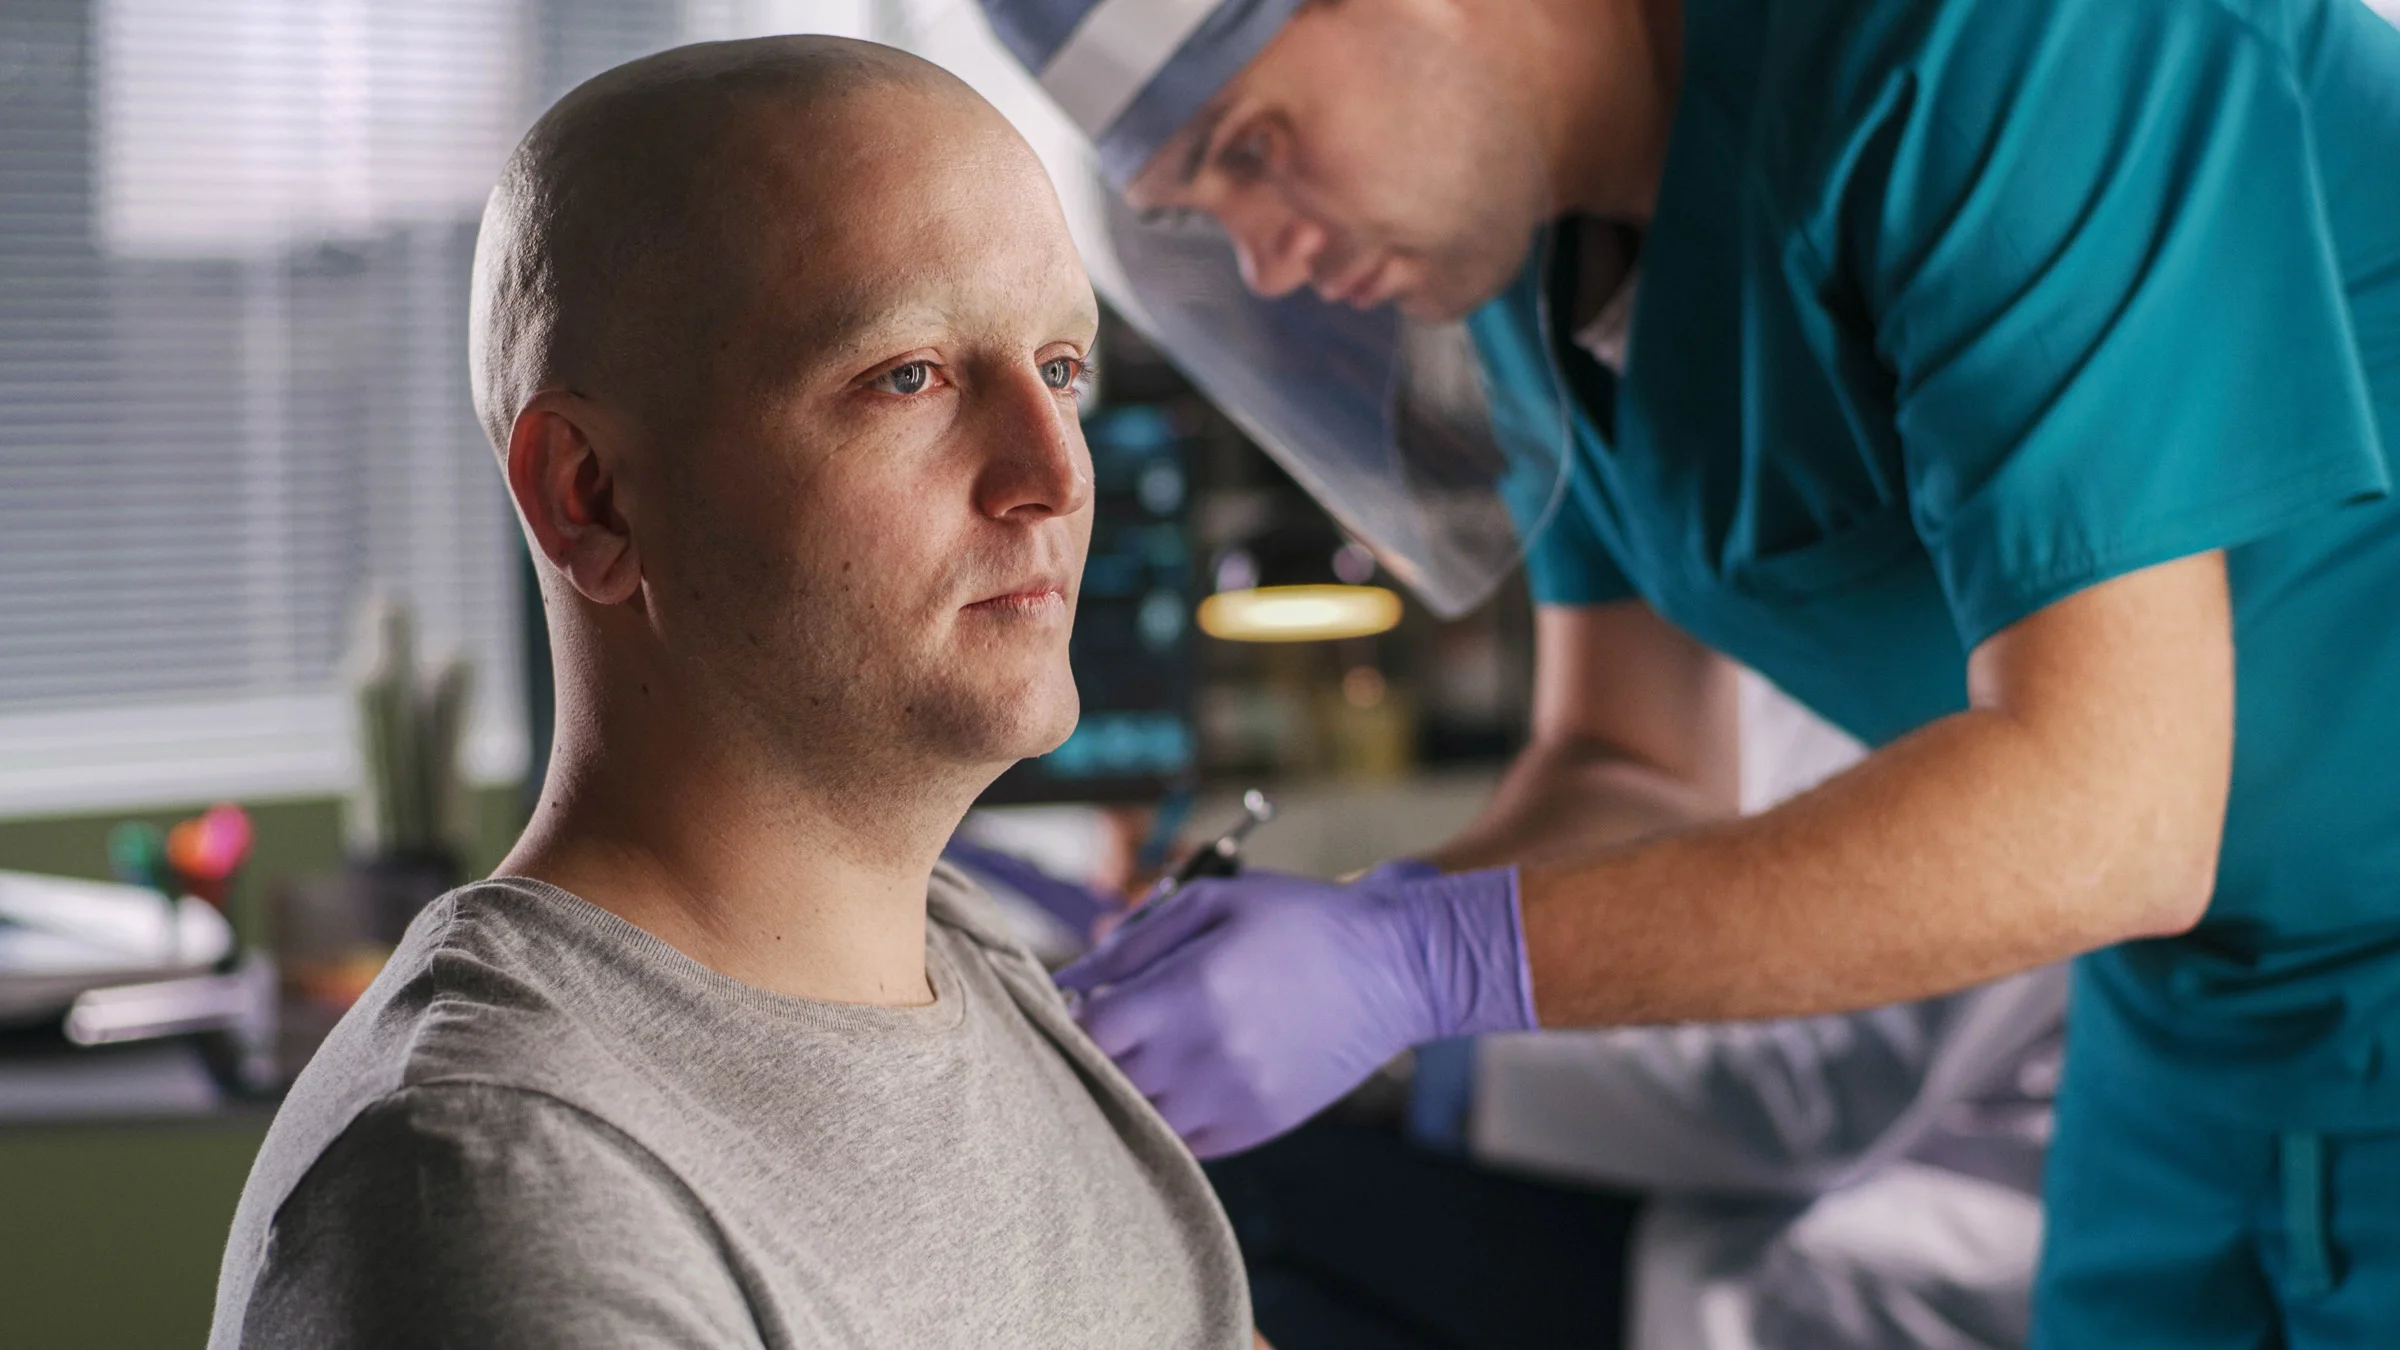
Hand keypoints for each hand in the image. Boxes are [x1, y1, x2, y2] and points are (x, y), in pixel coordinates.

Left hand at [1054, 865, 1534, 1157]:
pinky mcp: (1255, 1127)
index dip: (1080, 1012)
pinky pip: (1182, 1139)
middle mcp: (1207, 1055)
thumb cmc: (1299, 922)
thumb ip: (1136, 939)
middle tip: (1117, 1023)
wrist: (1395, 968)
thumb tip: (1072, 980)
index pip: (1092, 1027)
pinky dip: (1170, 1113)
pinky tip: (1188, 1075)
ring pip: (1140, 1114)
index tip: (1093, 998)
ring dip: (1132, 1085)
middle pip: (1108, 1075)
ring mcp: (1233, 1099)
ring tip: (1153, 1050)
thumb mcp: (1214, 902)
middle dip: (1101, 1048)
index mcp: (1192, 990)